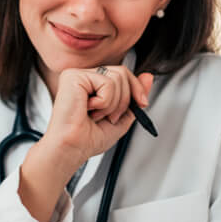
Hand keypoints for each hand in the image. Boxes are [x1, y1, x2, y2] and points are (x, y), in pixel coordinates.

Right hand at [19, 66, 153, 221]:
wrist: (72, 149)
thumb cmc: (87, 139)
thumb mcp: (121, 117)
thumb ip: (134, 96)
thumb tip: (148, 76)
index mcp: (92, 85)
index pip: (122, 74)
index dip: (136, 88)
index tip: (142, 103)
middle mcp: (84, 77)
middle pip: (122, 72)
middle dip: (125, 100)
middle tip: (109, 117)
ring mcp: (77, 75)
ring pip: (117, 77)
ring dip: (113, 104)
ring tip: (96, 115)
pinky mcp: (73, 76)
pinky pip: (107, 82)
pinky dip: (105, 102)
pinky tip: (88, 109)